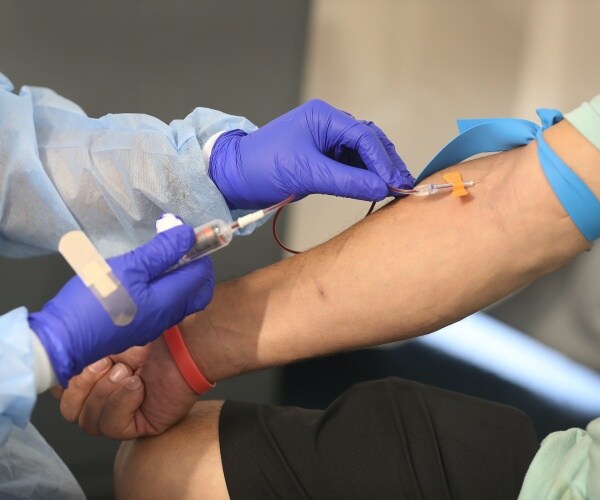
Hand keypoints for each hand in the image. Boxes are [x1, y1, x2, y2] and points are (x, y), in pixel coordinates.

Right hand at [29, 225, 213, 386]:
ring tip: (160, 256)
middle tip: (179, 246)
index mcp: (170, 301)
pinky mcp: (139, 327)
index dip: (199, 251)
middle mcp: (168, 317)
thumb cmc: (94, 301)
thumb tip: (188, 236)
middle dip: (196, 267)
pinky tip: (147, 275)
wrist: (62, 340)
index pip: (201, 274)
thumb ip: (162, 252)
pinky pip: (164, 306)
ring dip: (179, 276)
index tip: (185, 234)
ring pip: (181, 299)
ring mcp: (154, 325)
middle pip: (198, 291)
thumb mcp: (129, 268)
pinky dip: (165, 288)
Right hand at [58, 338, 196, 438]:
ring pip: (89, 422)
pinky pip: (113, 427)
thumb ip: (83, 351)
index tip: (75, 363)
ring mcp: (125, 415)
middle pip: (71, 412)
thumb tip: (60, 359)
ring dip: (105, 392)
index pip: (64, 393)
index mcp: (98, 377)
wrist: (187, 345)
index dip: (64, 382)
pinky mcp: (140, 427)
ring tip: (127, 372)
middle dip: (82, 386)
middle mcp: (108, 398)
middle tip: (106, 363)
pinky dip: (121, 403)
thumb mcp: (110, 339)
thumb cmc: (156, 338)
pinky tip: (137, 386)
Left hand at [209, 98, 413, 208]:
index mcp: (324, 117)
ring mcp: (325, 141)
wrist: (234, 178)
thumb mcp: (307, 173)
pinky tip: (375, 189)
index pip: (364, 137)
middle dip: (386, 163)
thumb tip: (381, 188)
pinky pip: (350, 165)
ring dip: (377, 171)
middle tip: (404, 185)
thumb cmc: (262, 167)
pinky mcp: (321, 158)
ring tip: (394, 189)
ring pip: (362, 154)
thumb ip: (347, 181)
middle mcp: (327, 125)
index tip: (396, 182)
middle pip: (369, 141)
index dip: (383, 161)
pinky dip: (363, 177)